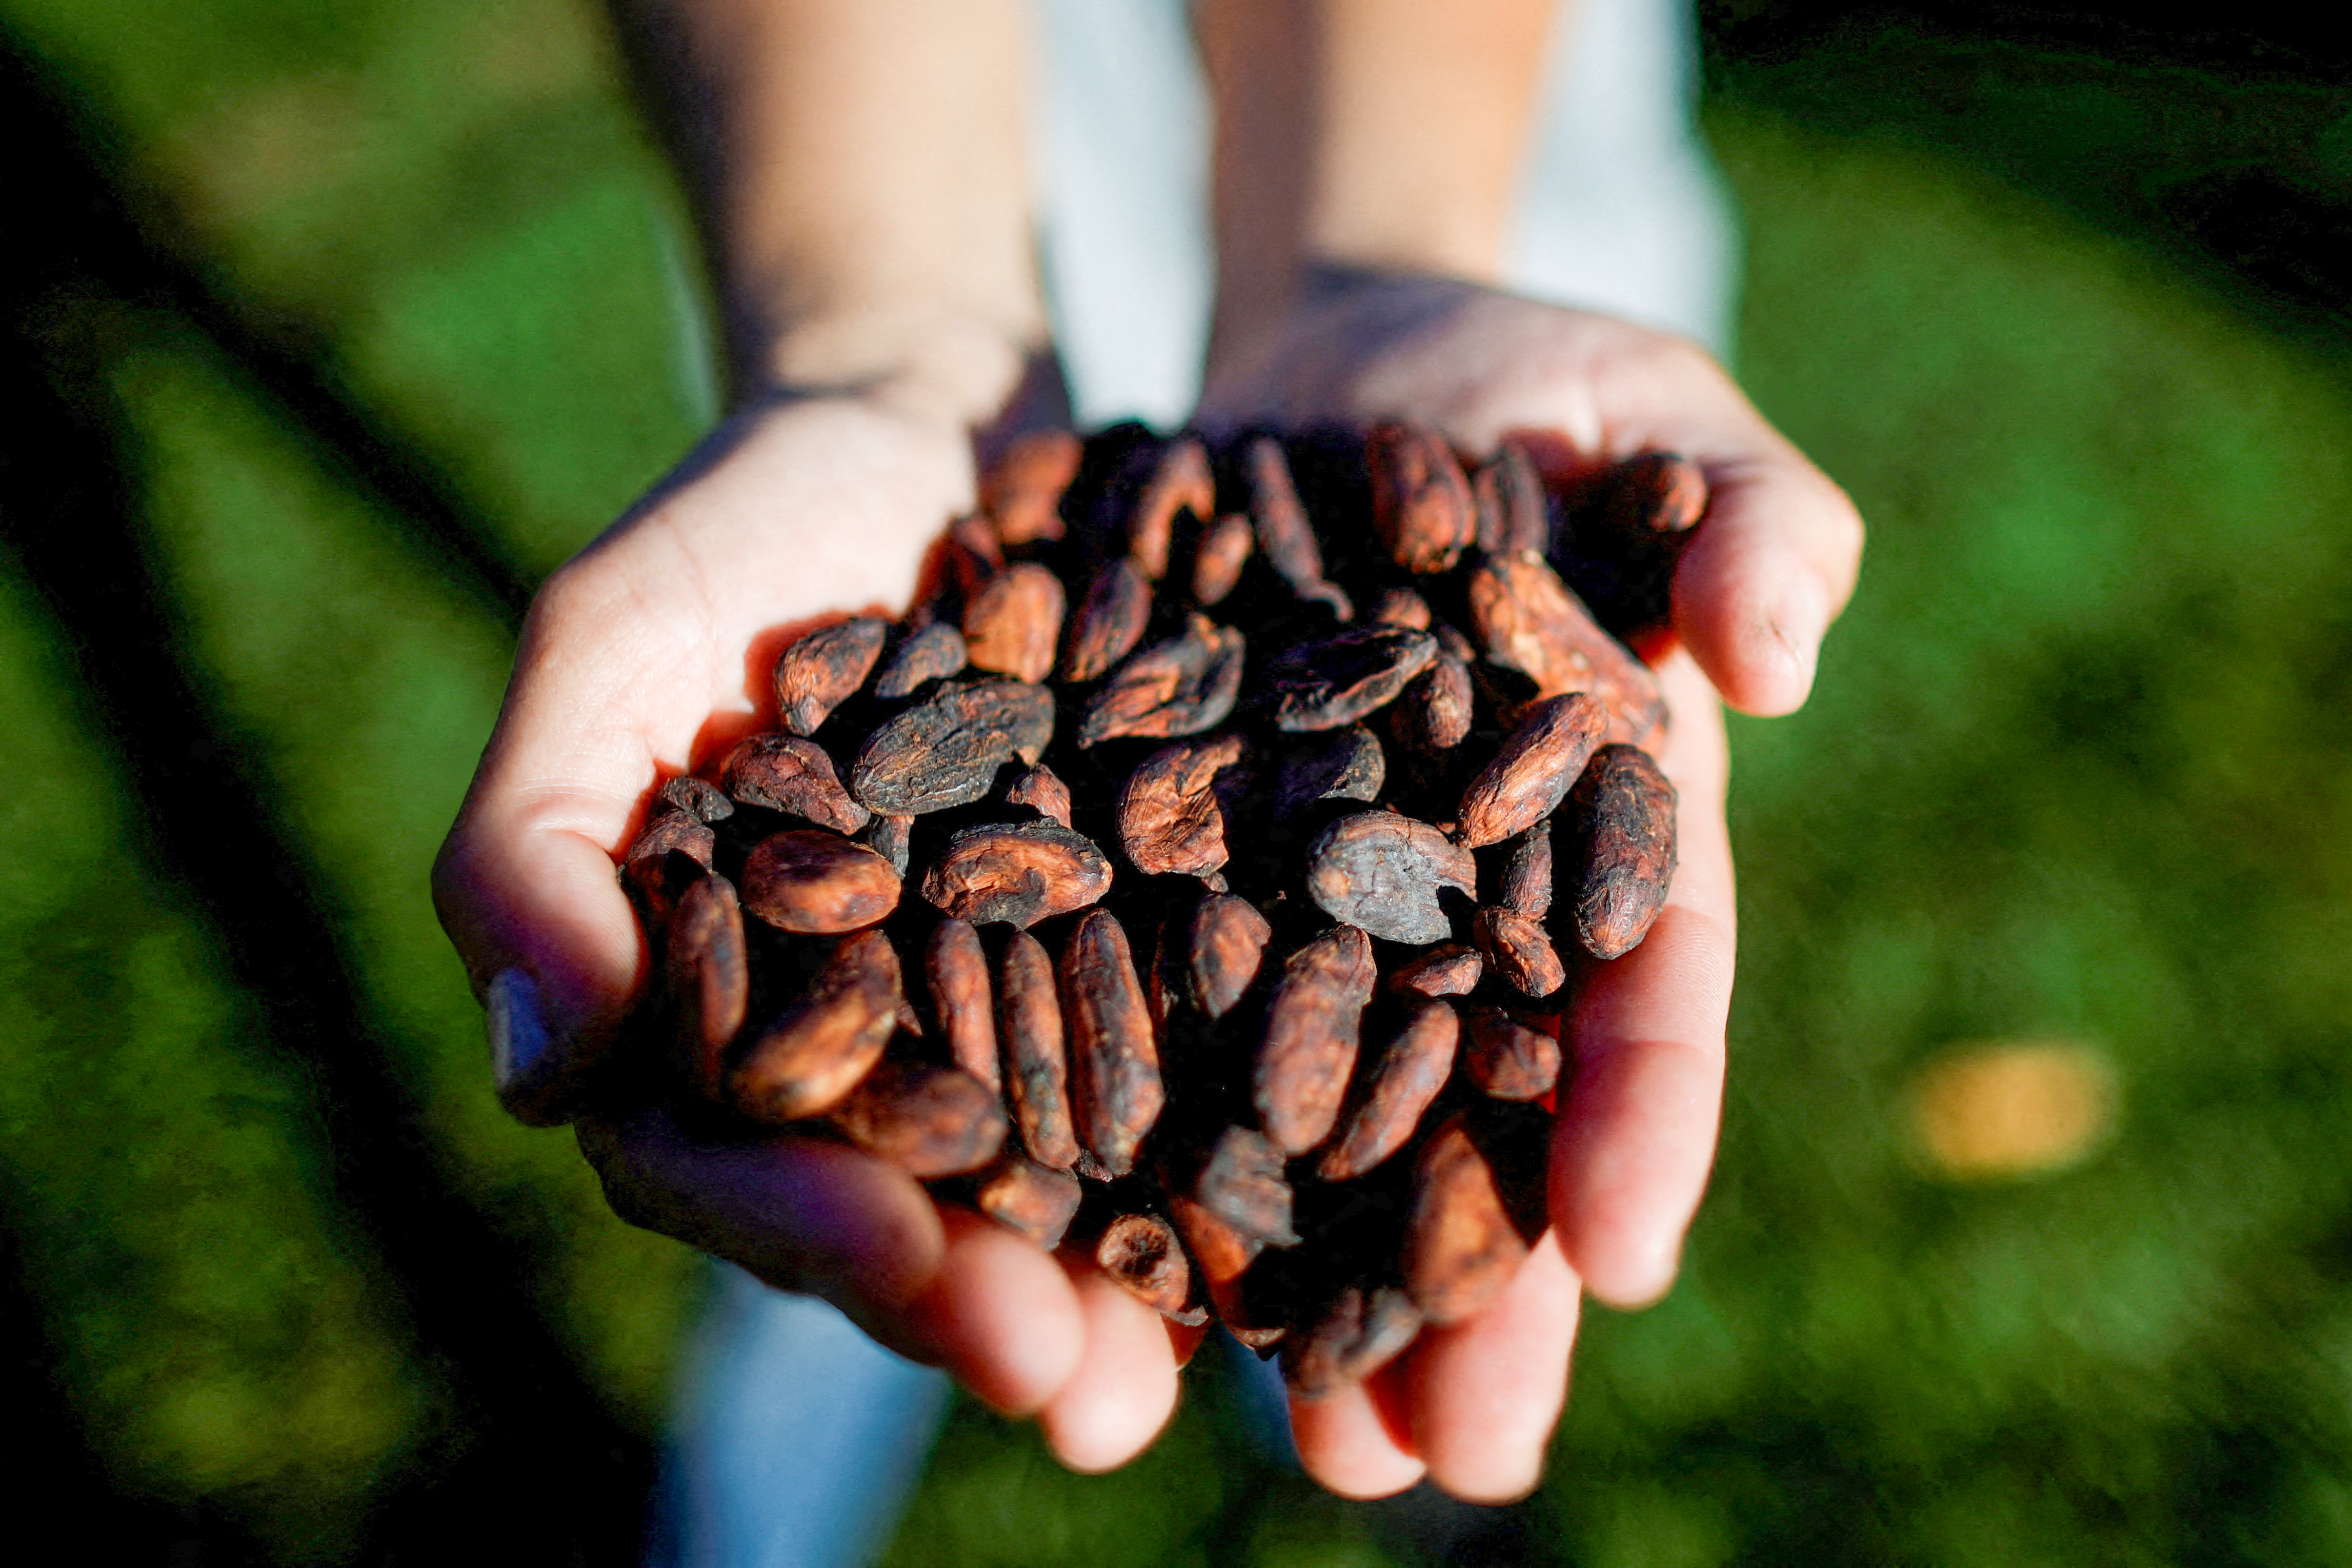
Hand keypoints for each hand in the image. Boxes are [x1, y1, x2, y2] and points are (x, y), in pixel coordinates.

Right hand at [431, 388, 1198, 1468]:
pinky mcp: (1168, 936)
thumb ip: (537, 845)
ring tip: (1227, 1355)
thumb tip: (540, 1070)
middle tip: (1091, 1394)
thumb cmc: (746, 529)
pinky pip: (1215, 1050)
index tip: (908, 1268)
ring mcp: (1030, 1003)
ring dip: (1144, 1278)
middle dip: (997, 1307)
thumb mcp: (613, 642)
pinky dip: (1261, 1122)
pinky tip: (1345, 1188)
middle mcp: (883, 1046)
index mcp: (726, 1017)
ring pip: (1077, 1178)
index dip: (811, 1236)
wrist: (937, 425)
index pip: (733, 1172)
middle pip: (921, 1217)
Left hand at [1198, 267, 1864, 1500]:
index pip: (1642, 980)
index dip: (1640, 1114)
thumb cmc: (1522, 385)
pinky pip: (1161, 1026)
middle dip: (1474, 1285)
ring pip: (1322, 1119)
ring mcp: (1317, 905)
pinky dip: (1153, 1152)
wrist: (1326, 375)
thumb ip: (1742, 513)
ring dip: (1313, 1283)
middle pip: (1477, 1111)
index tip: (1624, 1253)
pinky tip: (1124, 1284)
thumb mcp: (1647, 411)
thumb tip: (1781, 648)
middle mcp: (1463, 901)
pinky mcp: (1178, 875)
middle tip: (1455, 1463)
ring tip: (1304, 1445)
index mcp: (1603, 817)